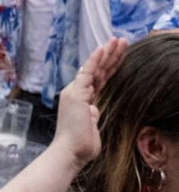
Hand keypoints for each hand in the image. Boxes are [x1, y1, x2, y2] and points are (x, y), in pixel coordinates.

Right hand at [52, 38, 126, 168]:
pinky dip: (95, 60)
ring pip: (95, 68)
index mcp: (82, 99)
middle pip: (98, 70)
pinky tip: (103, 49)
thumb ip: (92, 115)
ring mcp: (76, 91)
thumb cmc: (82, 144)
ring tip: (117, 40)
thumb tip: (93, 109)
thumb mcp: (91, 126)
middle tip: (120, 41)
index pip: (99, 79)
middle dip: (110, 55)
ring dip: (107, 53)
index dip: (109, 66)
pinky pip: (88, 72)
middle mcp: (77, 92)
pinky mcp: (77, 92)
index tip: (119, 55)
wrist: (70, 151)